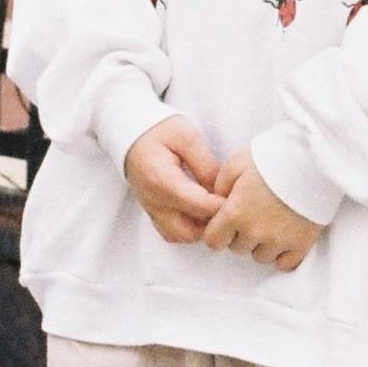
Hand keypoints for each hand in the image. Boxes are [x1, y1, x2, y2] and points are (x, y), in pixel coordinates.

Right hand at [123, 118, 224, 245]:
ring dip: (200, 228)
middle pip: (189, 231)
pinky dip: (187, 228)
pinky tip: (198, 211)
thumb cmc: (160, 130)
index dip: (222, 205)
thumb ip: (206, 165)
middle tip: (226, 205)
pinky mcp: (151, 211)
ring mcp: (151, 209)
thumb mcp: (187, 138)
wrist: (131, 132)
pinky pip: (171, 232)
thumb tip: (221, 190)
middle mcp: (154, 201)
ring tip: (213, 207)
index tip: (236, 196)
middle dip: (211, 223)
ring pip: (180, 236)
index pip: (199, 206)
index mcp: (163, 180)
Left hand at [203, 147, 325, 273]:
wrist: (313, 157)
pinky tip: (285, 237)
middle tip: (253, 214)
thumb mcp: (236, 162)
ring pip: (260, 257)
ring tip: (271, 222)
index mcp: (235, 213)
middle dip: (240, 234)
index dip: (217, 231)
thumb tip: (217, 202)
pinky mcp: (302, 243)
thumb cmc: (272, 156)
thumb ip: (220, 186)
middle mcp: (255, 232)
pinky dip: (283, 254)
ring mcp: (280, 240)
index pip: (213, 241)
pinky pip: (285, 264)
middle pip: (238, 248)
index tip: (225, 221)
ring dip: (261, 244)